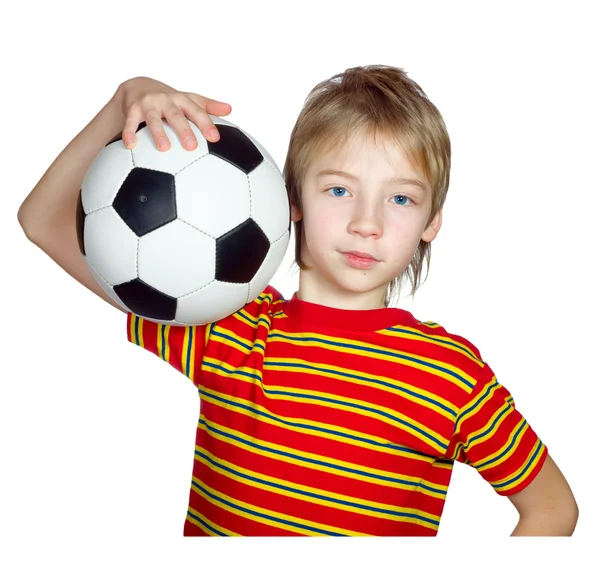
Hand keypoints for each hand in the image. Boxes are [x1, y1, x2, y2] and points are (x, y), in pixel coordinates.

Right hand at [117, 76, 232, 150]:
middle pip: (176, 116)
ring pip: (153, 119)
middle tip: (191, 147)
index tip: (215, 138)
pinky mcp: (133, 109)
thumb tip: (230, 109)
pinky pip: (130, 122)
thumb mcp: (188, 99)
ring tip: (164, 148)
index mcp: (182, 100)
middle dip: (184, 130)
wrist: (138, 86)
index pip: (197, 112)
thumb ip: (208, 106)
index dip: (206, 124)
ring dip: (158, 133)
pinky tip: (131, 145)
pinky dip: (129, 133)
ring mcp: (149, 104)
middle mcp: (166, 100)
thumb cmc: (169, 99)